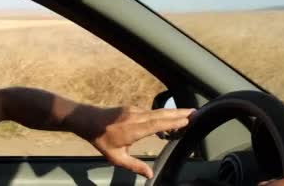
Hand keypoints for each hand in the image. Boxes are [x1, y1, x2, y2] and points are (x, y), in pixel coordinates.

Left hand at [74, 105, 194, 178]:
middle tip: (195, 112)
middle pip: (161, 114)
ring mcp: (134, 111)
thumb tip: (150, 174)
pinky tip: (169, 118)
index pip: (157, 124)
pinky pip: (151, 111)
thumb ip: (134, 165)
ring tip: (187, 114)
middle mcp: (136, 117)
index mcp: (133, 129)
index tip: (187, 119)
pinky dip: (162, 114)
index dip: (173, 122)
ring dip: (172, 112)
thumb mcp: (116, 157)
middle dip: (179, 113)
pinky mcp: (132, 109)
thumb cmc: (101, 139)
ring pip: (157, 111)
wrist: (87, 119)